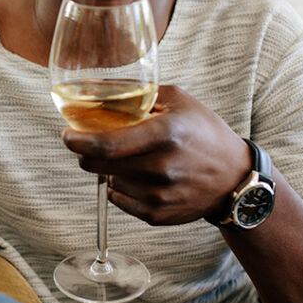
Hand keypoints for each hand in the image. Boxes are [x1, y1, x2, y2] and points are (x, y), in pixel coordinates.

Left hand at [60, 85, 250, 225]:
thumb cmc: (203, 133)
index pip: (108, 143)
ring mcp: (160, 195)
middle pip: (99, 164)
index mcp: (166, 134)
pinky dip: (121, 187)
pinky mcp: (157, 215)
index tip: (67, 135)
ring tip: (134, 159)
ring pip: (108, 181)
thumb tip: (92, 87)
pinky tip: (142, 177)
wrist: (234, 178)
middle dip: (85, 153)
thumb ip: (137, 92)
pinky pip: (119, 200)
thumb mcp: (177, 100)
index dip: (79, 141)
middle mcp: (162, 167)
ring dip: (109, 169)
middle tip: (87, 144)